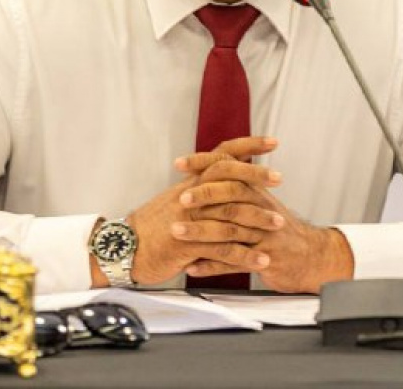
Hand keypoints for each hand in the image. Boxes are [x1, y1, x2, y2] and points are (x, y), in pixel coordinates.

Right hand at [119, 137, 281, 285]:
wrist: (122, 248)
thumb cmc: (151, 227)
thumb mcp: (175, 200)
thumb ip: (200, 189)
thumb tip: (225, 179)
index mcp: (191, 183)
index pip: (221, 155)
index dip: (247, 146)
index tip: (272, 142)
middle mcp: (191, 196)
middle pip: (227, 176)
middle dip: (256, 176)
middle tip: (280, 178)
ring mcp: (189, 220)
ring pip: (229, 213)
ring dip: (258, 219)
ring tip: (279, 224)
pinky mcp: (187, 245)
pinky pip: (222, 250)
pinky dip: (244, 256)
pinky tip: (262, 260)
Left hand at [174, 139, 355, 293]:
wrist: (308, 256)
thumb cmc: (276, 228)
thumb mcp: (260, 200)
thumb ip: (235, 184)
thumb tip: (205, 166)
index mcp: (256, 190)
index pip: (230, 167)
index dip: (204, 162)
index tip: (179, 163)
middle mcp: (261, 207)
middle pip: (233, 194)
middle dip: (204, 195)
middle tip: (180, 199)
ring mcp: (264, 234)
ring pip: (230, 229)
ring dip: (200, 232)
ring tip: (177, 233)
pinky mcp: (266, 259)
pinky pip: (235, 263)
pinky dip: (211, 266)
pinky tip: (192, 267)